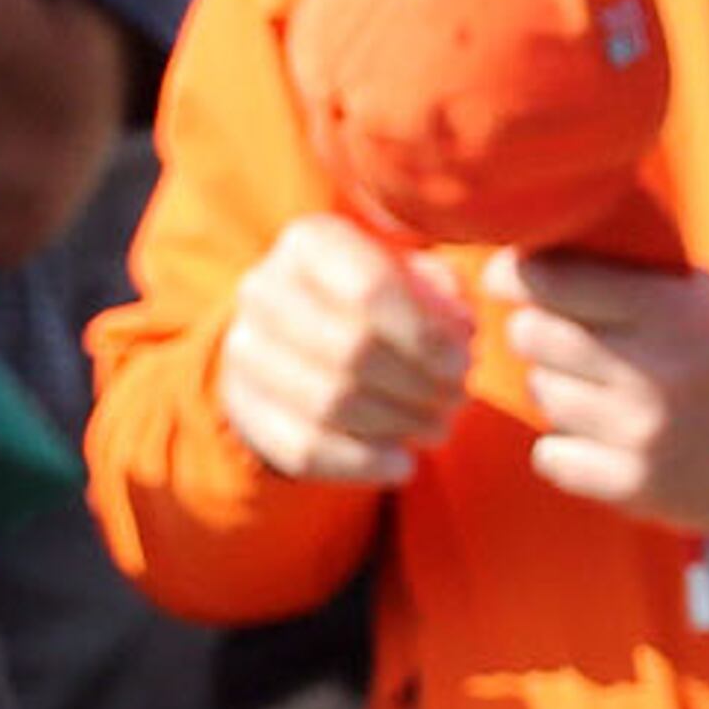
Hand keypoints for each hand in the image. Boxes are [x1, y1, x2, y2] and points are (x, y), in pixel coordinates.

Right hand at [213, 213, 470, 487]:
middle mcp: (265, 289)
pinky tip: (404, 463)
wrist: (302, 347)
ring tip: (436, 428)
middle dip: (420, 386)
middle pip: (354, 350)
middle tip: (456, 401)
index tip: (462, 365)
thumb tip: (460, 328)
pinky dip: (365, 464)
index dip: (427, 337)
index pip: (370, 289)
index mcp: (310, 244)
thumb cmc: (381, 311)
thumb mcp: (416, 284)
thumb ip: (445, 294)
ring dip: (400, 424)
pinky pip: (306, 448)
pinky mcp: (248, 409)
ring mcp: (246, 351)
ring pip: (331, 402)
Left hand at [482, 249, 708, 537]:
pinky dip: (565, 450)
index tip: (509, 280)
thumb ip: (630, 272)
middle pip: (533, 336)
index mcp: (669, 311)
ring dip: (558, 393)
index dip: (516, 276)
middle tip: (565, 344)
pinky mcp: (633, 484)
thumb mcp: (702, 298)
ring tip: (601, 398)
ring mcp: (640, 433)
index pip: (552, 280)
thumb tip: (540, 242)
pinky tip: (600, 443)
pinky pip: (550, 456)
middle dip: (539, 334)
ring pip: (542, 394)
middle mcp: (651, 371)